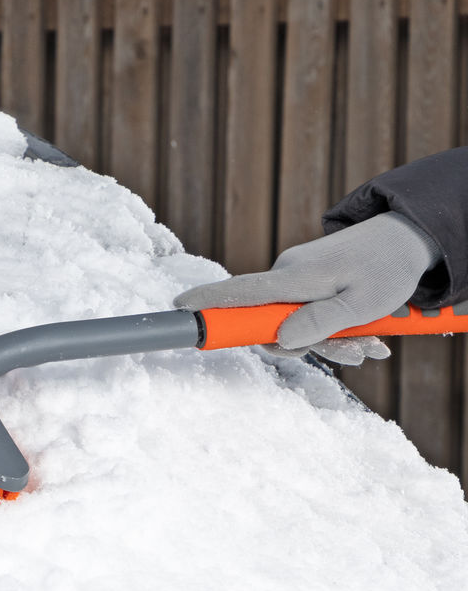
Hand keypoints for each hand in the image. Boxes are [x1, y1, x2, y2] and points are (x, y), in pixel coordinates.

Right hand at [174, 212, 440, 364]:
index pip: (241, 291)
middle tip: (358, 352)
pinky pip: (308, 314)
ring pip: (294, 324)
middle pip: (272, 325)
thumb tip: (281, 340)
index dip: (208, 301)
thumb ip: (320, 322)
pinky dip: (335, 328)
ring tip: (371, 343)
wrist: (411, 238)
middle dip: (311, 346)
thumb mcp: (362, 304)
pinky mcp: (307, 282)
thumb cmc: (388, 269)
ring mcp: (296, 279)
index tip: (178, 306)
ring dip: (332, 341)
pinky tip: (367, 333)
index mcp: (294, 278)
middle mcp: (287, 276)